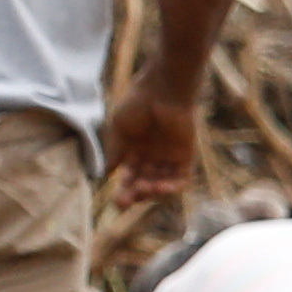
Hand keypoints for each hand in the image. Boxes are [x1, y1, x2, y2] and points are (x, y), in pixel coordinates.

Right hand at [99, 77, 203, 199]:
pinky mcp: (186, 155)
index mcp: (135, 148)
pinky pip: (181, 178)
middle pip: (145, 183)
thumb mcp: (118, 129)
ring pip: (162, 184)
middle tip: (124, 202)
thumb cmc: (136, 103)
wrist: (161, 89)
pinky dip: (172, 187)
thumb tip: (106, 173)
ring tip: (143, 190)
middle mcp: (153, 154)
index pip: (130, 176)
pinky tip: (160, 188)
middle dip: (135, 194)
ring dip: (152, 192)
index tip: (116, 200)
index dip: (124, 189)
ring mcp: (170, 156)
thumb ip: (115, 152)